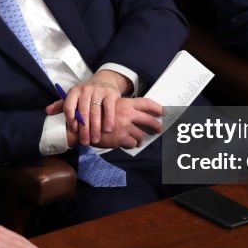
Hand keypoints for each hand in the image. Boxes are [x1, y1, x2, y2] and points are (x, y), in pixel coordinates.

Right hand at [48, 95, 162, 148]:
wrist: (83, 126)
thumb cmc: (94, 116)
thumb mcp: (108, 107)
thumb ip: (121, 109)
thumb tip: (133, 113)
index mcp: (125, 103)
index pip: (146, 103)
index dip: (157, 108)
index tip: (164, 111)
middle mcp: (127, 114)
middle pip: (149, 120)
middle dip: (156, 125)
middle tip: (159, 129)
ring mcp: (125, 126)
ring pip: (141, 134)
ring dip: (141, 138)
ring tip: (140, 140)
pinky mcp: (121, 138)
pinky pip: (133, 143)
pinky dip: (132, 144)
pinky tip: (129, 144)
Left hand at [56, 70, 131, 143]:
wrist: (105, 80)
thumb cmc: (87, 93)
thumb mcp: (74, 96)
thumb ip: (61, 105)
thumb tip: (47, 111)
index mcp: (74, 92)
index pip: (68, 106)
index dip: (70, 119)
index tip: (73, 130)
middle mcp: (85, 90)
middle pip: (83, 111)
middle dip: (84, 129)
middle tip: (85, 142)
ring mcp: (99, 91)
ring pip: (96, 111)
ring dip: (95, 127)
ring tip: (95, 139)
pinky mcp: (111, 93)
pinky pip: (109, 108)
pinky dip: (109, 119)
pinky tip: (108, 130)